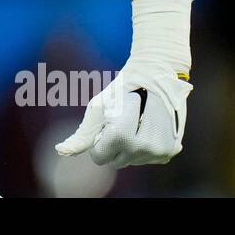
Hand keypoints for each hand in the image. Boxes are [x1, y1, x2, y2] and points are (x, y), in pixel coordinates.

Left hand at [55, 0, 192, 167]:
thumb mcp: (98, 108)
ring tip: (137, 121)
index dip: (98, 139)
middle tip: (122, 119)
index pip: (99, 157)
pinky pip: (150, 157)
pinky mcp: (173, 150)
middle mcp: (146, 148)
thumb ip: (83, 134)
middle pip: (117, 161)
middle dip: (114, 143)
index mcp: (124, 137)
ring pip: (133, 160)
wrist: (156, 73)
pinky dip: (146, 145)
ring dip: (131, 146)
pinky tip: (149, 126)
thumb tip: (61, 151)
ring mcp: (162, 151)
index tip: (106, 121)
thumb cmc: (122, 89)